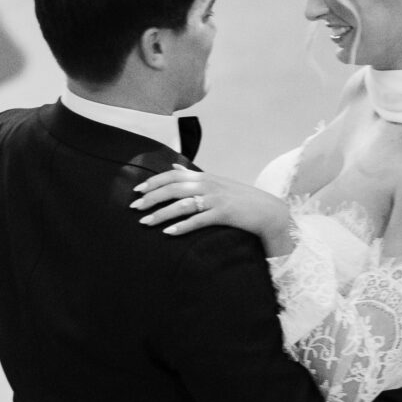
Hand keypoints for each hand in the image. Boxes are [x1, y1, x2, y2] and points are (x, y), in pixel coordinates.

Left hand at [131, 166, 292, 248]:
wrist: (268, 211)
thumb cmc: (240, 199)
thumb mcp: (216, 183)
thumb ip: (193, 176)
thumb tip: (173, 168)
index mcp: (204, 177)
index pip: (172, 175)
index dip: (153, 182)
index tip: (136, 190)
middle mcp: (208, 185)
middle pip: (173, 188)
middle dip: (151, 198)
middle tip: (133, 207)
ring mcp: (216, 199)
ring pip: (182, 204)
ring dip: (161, 214)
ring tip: (145, 222)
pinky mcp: (224, 214)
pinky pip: (198, 220)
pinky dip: (182, 226)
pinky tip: (168, 233)